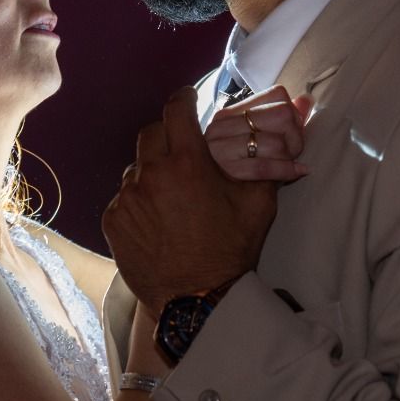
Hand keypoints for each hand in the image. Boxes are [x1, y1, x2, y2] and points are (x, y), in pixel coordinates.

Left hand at [104, 87, 278, 315]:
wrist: (196, 301)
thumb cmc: (230, 251)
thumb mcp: (258, 205)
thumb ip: (266, 165)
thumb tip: (286, 141)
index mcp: (188, 163)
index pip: (177, 109)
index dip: (184, 99)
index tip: (189, 100)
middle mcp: (152, 174)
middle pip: (152, 133)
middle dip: (168, 135)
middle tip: (183, 149)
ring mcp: (128, 197)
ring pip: (136, 167)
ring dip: (152, 171)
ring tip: (172, 195)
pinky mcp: (114, 220)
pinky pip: (124, 197)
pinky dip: (139, 201)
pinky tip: (158, 220)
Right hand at [205, 85, 311, 182]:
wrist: (211, 207)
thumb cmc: (238, 173)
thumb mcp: (258, 143)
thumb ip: (282, 120)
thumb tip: (306, 100)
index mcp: (229, 114)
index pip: (277, 95)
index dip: (294, 114)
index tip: (292, 133)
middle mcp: (221, 127)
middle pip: (282, 115)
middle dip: (296, 137)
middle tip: (293, 152)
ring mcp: (220, 149)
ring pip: (277, 143)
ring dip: (289, 157)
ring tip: (287, 165)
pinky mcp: (225, 172)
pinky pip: (265, 167)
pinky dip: (286, 170)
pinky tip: (296, 172)